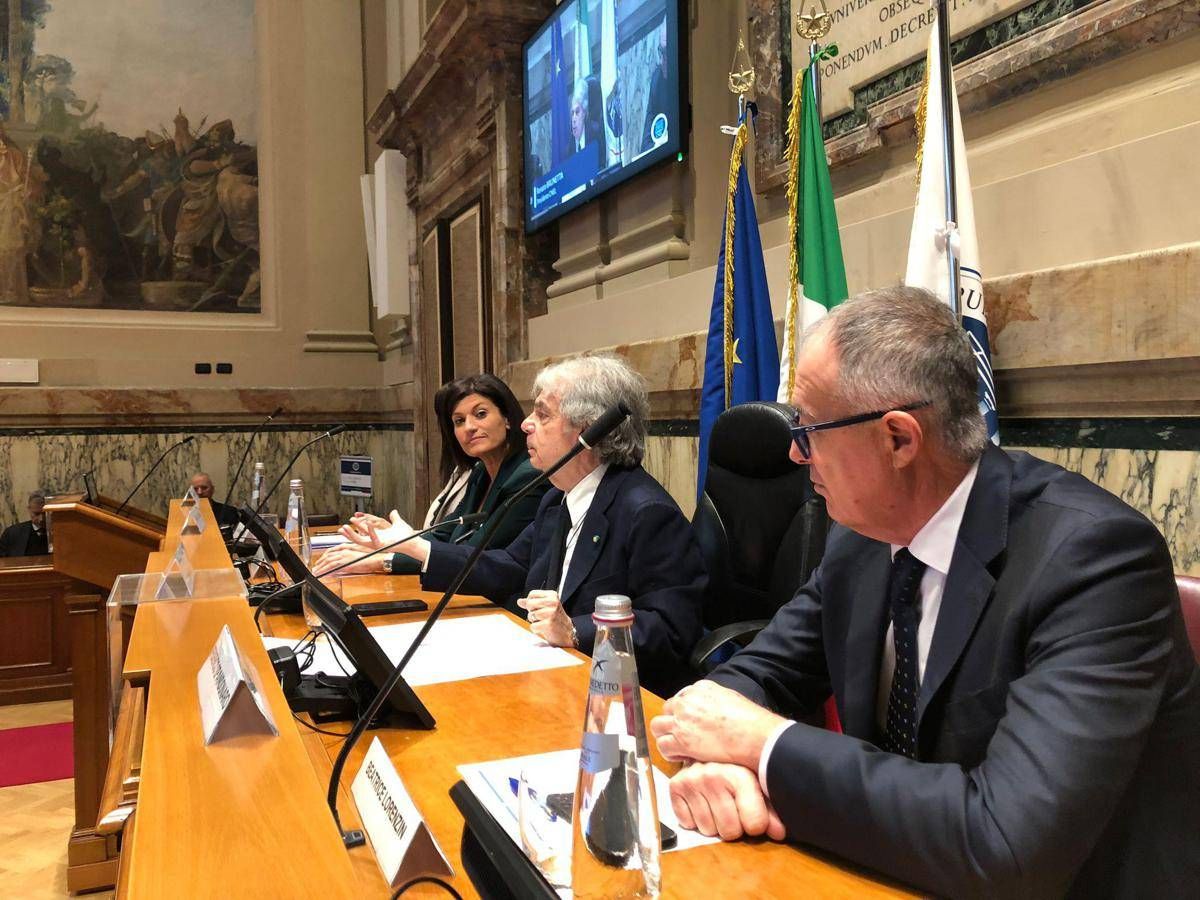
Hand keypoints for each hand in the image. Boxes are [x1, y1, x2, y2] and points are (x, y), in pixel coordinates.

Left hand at [311, 544, 382, 575]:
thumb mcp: (358, 557)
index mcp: (348, 547)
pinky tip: (321, 573)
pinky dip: (325, 570)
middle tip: (315, 568)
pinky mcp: (345, 561)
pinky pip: (331, 566)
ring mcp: (344, 555)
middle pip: (328, 555)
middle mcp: (344, 549)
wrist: (377, 559)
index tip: (320, 561)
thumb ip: (349, 559)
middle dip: (320, 562)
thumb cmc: (371, 558)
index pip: (332, 550)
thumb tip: (342, 565)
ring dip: (320, 567)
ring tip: (316, 572)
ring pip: (328, 560)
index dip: (324, 556)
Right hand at [339, 509, 412, 551]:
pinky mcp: (382, 545)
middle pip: (358, 539)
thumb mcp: (398, 523)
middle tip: (342, 527)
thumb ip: (395, 517)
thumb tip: (394, 511)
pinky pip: (373, 540)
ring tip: (346, 527)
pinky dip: (370, 531)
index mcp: (379, 536)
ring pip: (361, 541)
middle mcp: (376, 541)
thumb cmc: (406, 536)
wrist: (413, 542)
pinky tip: (368, 524)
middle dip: (349, 533)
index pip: (363, 532)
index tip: (350, 520)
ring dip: (352, 534)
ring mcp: (378, 544)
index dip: (356, 526)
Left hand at [517, 590, 574, 646]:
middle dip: (532, 611)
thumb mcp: (546, 606)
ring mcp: (551, 613)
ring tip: (544, 622)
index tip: (538, 607)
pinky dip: (536, 629)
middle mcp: (553, 602)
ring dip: (535, 621)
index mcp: (552, 595)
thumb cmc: (555, 619)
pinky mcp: (549, 624)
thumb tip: (520, 601)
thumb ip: (532, 602)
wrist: (567, 632)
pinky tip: (544, 628)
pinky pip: (533, 626)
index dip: (531, 602)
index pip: (532, 594)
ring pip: (530, 615)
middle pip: (529, 603)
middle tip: (541, 616)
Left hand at [650, 680, 784, 769]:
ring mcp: (682, 720)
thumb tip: (712, 713)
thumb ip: (716, 701)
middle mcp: (688, 701)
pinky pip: (662, 746)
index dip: (685, 713)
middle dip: (673, 722)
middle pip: (667, 709)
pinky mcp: (680, 740)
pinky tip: (682, 757)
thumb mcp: (732, 699)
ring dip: (666, 736)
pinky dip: (670, 753)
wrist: (756, 737)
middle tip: (683, 736)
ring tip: (679, 747)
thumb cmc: (751, 722)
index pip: (682, 698)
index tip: (691, 723)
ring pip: (657, 726)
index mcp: (701, 689)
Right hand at [668, 763, 785, 841]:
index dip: (756, 825)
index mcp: (739, 774)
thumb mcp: (759, 784)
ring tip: (717, 804)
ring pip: (708, 830)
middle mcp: (713, 776)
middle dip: (734, 826)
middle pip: (730, 832)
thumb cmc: (738, 768)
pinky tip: (701, 802)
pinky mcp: (675, 787)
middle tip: (733, 809)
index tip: (754, 816)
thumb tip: (779, 833)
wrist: (709, 747)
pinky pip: (687, 823)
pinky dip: (694, 818)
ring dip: (713, 823)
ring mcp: (692, 781)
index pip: (754, 825)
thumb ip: (771, 809)